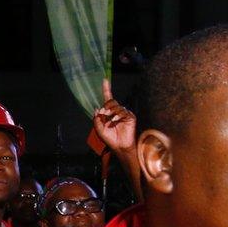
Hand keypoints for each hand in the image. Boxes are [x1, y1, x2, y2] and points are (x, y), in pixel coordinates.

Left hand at [93, 79, 141, 200]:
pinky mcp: (131, 117)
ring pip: (116, 106)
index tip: (104, 79)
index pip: (108, 98)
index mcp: (109, 112)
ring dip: (111, 112)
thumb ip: (97, 119)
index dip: (106, 89)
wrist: (119, 147)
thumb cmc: (110, 139)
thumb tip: (97, 109)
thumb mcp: (99, 129)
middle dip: (106, 107)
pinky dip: (118, 115)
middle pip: (111, 102)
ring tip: (110, 120)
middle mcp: (117, 111)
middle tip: (103, 115)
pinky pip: (123, 111)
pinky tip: (115, 120)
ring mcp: (124, 113)